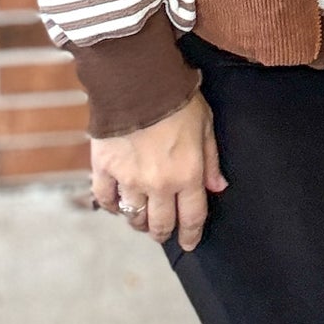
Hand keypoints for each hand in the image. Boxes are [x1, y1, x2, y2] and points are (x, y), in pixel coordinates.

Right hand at [89, 91, 227, 249]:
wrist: (139, 80)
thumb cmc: (178, 98)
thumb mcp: (206, 125)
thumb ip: (211, 160)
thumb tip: (218, 188)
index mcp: (187, 175)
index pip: (191, 217)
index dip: (190, 235)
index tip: (188, 243)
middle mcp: (158, 184)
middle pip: (160, 224)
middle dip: (163, 232)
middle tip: (163, 231)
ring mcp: (129, 179)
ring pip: (133, 216)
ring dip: (138, 221)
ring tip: (141, 218)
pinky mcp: (104, 168)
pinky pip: (105, 199)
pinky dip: (110, 205)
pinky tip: (116, 203)